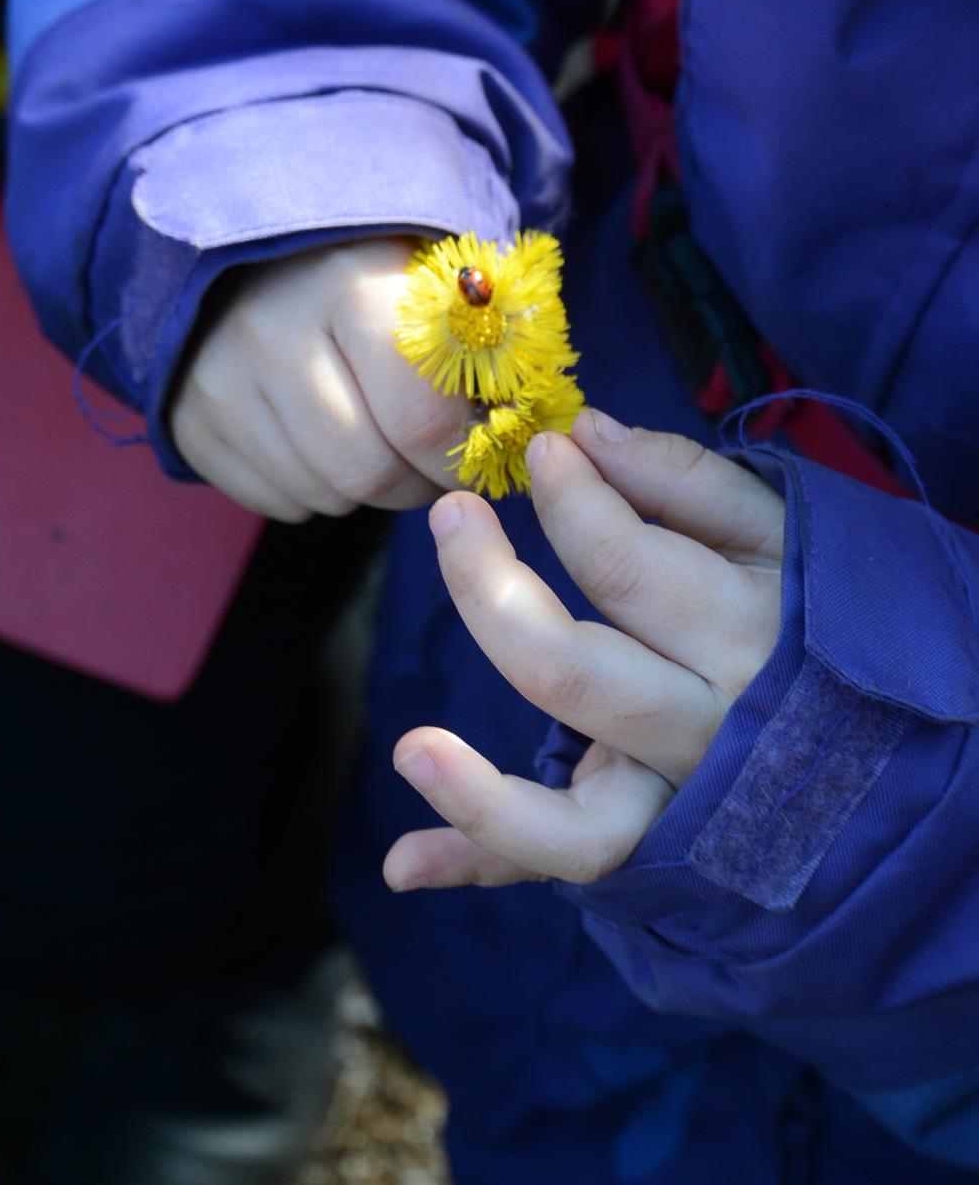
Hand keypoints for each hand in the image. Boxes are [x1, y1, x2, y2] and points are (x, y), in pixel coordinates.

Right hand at [169, 237, 473, 521]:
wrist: (243, 248)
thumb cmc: (363, 268)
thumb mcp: (425, 272)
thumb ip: (483, 340)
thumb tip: (527, 429)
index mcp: (350, 288)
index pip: (422, 419)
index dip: (463, 456)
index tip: (481, 455)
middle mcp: (274, 335)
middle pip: (368, 472)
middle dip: (417, 483)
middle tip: (433, 465)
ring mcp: (221, 384)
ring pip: (324, 494)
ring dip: (367, 489)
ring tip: (379, 445)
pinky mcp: (190, 424)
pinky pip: (277, 501)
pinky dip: (314, 491)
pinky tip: (323, 445)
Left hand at [383, 410, 784, 889]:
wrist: (897, 740)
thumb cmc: (812, 612)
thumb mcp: (777, 531)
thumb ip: (683, 480)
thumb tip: (587, 433)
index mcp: (744, 635)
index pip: (622, 563)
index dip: (565, 497)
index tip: (542, 449)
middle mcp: (707, 732)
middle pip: (568, 668)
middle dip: (487, 585)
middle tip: (451, 513)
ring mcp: (674, 804)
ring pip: (572, 821)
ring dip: (477, 794)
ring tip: (412, 746)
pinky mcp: (647, 846)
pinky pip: (561, 866)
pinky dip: (479, 863)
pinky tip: (402, 864)